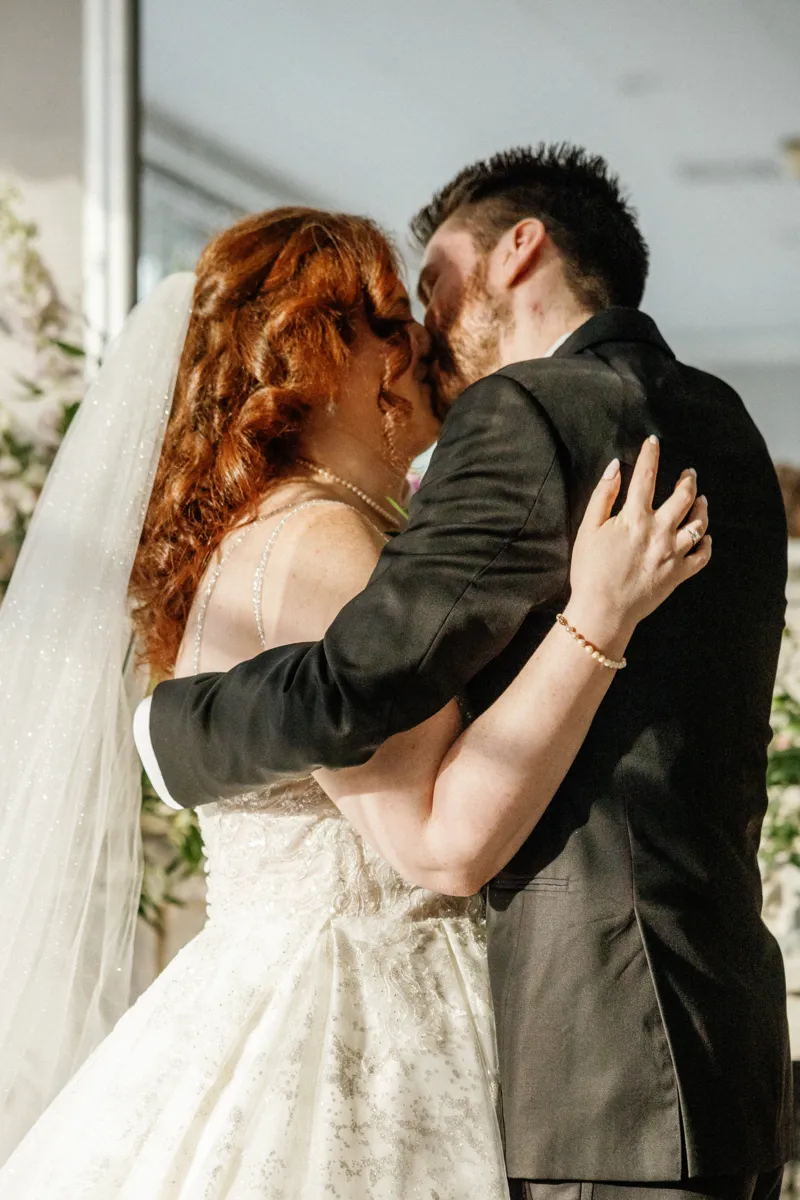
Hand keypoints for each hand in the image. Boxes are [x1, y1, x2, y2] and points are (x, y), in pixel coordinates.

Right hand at [566, 437, 710, 653]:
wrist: (602, 610)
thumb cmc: (589, 570)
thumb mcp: (587, 529)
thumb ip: (602, 496)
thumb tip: (614, 468)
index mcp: (635, 517)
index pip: (646, 476)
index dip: (650, 455)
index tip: (654, 441)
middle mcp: (659, 531)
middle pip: (683, 496)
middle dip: (688, 480)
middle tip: (689, 473)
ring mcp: (672, 553)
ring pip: (698, 522)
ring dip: (702, 507)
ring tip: (702, 500)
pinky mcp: (678, 574)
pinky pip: (702, 555)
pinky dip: (706, 543)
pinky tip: (703, 536)